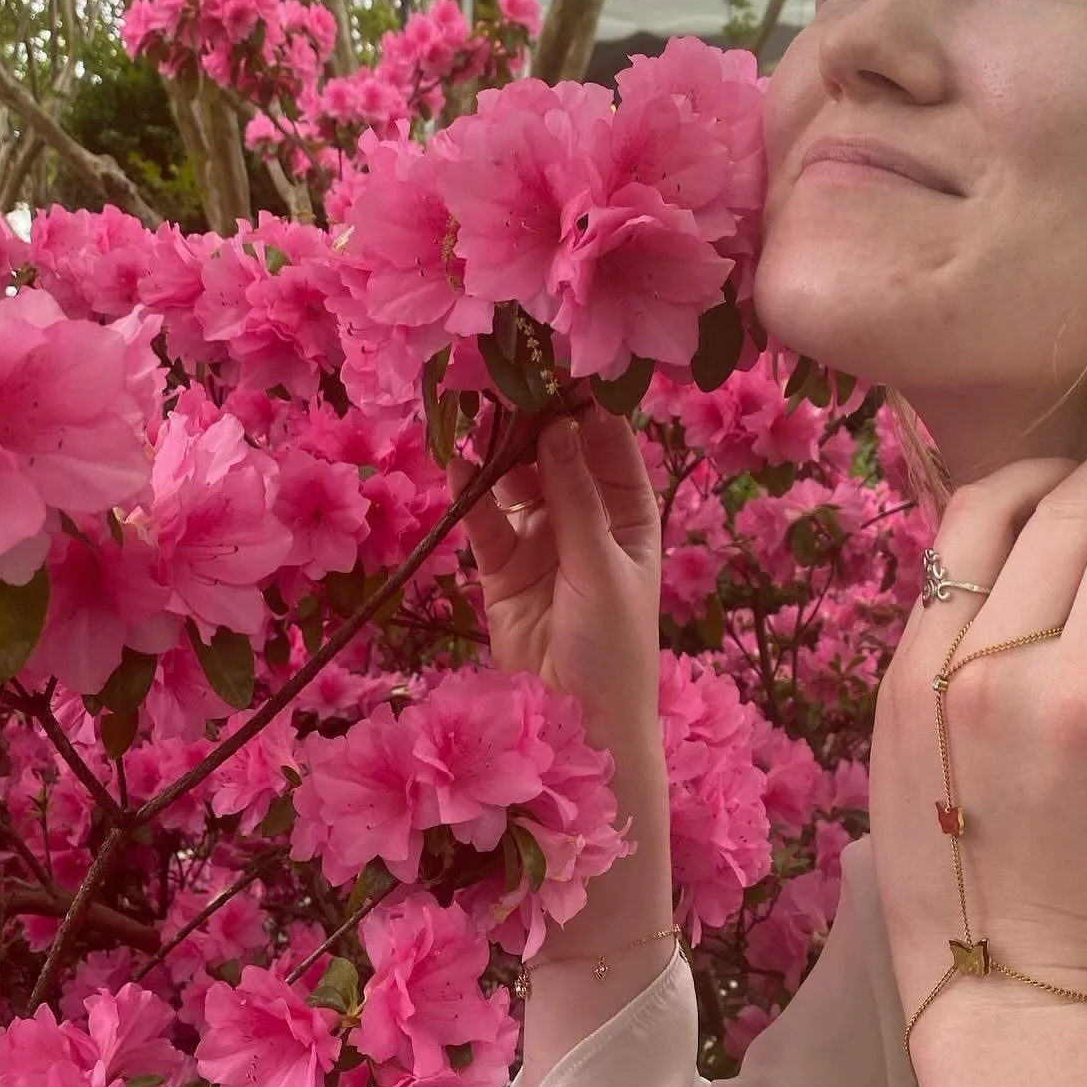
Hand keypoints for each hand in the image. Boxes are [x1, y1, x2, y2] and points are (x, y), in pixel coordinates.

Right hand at [447, 405, 663, 748]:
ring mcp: (542, 540)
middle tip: (502, 376)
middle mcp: (587, 517)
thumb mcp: (601, 566)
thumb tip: (557, 425)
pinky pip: (484, 521)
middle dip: (532, 420)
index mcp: (630, 513)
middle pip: (557, 454)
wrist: (576, 723)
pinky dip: (470, 494)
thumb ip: (574, 498)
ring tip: (473, 409)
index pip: (609, 443)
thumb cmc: (613, 646)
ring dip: (498, 451)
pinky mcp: (501, 567)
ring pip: (517, 482)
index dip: (585, 404)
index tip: (558, 363)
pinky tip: (456, 464)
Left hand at [869, 427, 1086, 1008]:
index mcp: (1083, 699)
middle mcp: (995, 666)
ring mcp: (927, 662)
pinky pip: (939, 564)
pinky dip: (988, 528)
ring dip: (1045, 474)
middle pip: (1063, 512)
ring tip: (1086, 470)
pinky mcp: (888, 670)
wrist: (989, 953)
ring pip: (981, 515)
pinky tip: (1021, 527)